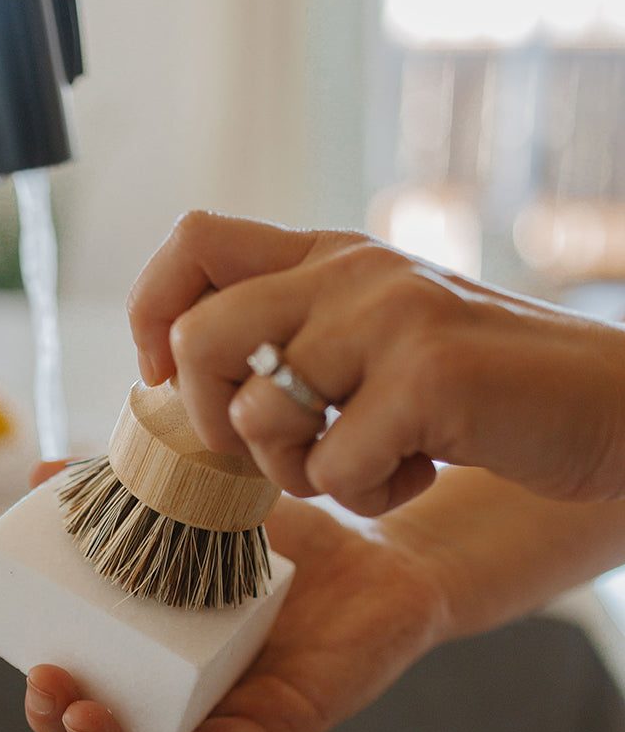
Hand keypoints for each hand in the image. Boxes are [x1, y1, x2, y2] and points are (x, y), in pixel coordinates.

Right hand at [0, 473, 451, 731]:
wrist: (384, 551)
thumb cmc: (287, 530)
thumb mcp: (200, 495)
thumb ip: (129, 481)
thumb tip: (43, 470)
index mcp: (140, 618)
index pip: (55, 633)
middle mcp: (166, 666)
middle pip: (84, 700)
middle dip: (43, 699)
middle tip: (38, 670)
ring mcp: (213, 699)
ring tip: (72, 706)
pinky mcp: (269, 723)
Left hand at [128, 210, 624, 513]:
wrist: (604, 402)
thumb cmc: (471, 385)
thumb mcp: (370, 335)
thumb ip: (289, 334)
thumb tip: (177, 369)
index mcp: (324, 256)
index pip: (193, 240)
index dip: (151, 311)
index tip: (162, 377)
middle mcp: (350, 271)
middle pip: (200, 338)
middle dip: (214, 419)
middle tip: (270, 447)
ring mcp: (390, 315)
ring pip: (262, 413)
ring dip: (297, 470)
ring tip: (359, 462)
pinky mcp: (429, 374)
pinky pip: (334, 466)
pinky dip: (364, 492)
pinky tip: (415, 470)